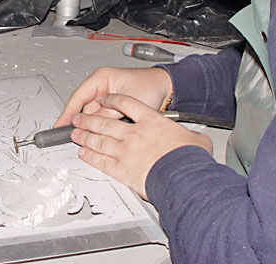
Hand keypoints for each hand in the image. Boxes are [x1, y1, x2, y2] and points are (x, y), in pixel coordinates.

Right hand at [54, 67, 171, 126]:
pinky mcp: (111, 105)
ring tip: (100, 134)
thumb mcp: (127, 101)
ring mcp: (105, 96)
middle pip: (83, 108)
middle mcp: (101, 86)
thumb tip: (92, 125)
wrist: (166, 88)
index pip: (78, 97)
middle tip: (76, 137)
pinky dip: (102, 125)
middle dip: (82, 123)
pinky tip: (105, 132)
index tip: (60, 126)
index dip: (67, 113)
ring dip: (95, 125)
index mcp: (102, 78)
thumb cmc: (150, 86)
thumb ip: (108, 113)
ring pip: (92, 115)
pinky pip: (101, 117)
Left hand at [70, 94, 212, 199]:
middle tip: (80, 118)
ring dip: (85, 137)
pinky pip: (100, 161)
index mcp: (151, 121)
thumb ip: (191, 136)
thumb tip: (199, 139)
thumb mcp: (195, 140)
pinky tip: (83, 154)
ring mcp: (125, 151)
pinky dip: (90, 156)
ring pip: (99, 140)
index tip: (105, 99)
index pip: (126, 103)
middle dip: (89, 119)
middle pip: (105, 121)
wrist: (183, 177)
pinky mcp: (122, 170)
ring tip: (76, 134)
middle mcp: (134, 133)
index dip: (113, 100)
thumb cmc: (189, 159)